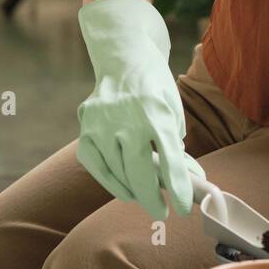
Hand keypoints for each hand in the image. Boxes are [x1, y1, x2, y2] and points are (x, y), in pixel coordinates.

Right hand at [76, 0, 205, 220]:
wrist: (123, 55)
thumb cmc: (155, 87)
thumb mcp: (174, 110)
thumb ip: (176, 145)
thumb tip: (183, 182)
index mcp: (156, 112)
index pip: (169, 159)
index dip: (177, 187)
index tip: (183, 208)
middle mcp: (126, 118)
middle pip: (139, 172)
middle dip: (152, 198)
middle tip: (161, 212)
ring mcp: (101, 123)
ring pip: (117, 172)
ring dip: (133, 190)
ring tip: (145, 197)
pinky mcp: (85, 126)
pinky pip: (96, 165)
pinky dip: (110, 180)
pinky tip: (124, 188)